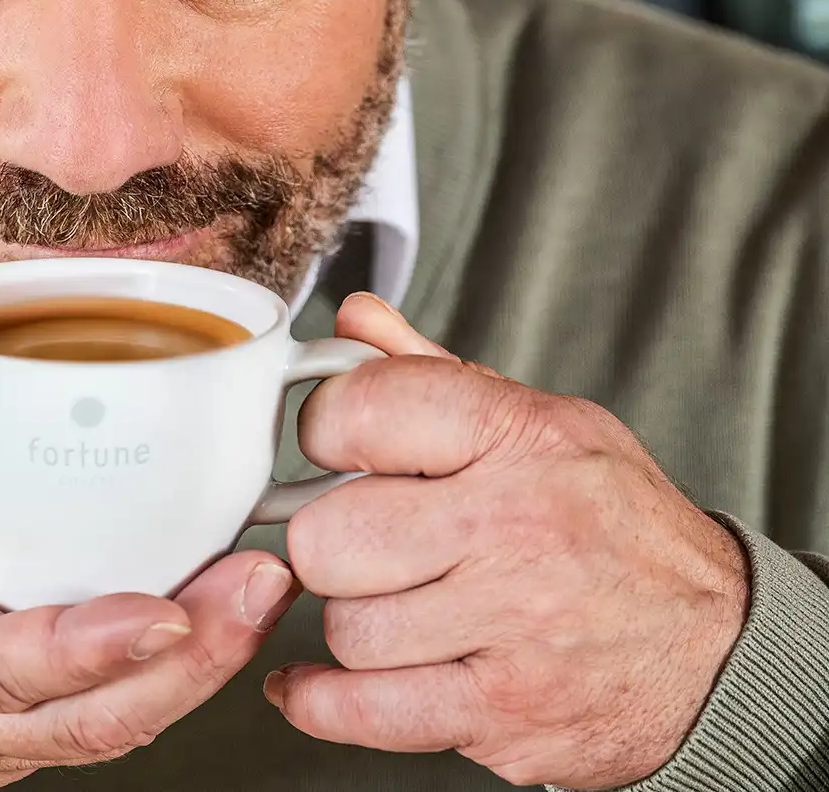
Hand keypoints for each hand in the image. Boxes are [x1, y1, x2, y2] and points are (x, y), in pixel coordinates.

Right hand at [0, 271, 299, 791]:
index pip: (4, 665)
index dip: (92, 644)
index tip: (168, 605)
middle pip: (92, 720)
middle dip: (194, 658)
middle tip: (262, 576)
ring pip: (108, 734)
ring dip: (196, 670)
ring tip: (259, 590)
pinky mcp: (5, 751)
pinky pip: (94, 725)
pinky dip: (160, 679)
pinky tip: (207, 619)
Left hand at [268, 293, 748, 789]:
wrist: (717, 645)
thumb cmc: (614, 527)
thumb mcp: (543, 424)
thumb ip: (432, 373)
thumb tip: (353, 321)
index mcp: (520, 437)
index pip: (361, 410)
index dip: (325, 430)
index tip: (335, 449)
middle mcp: (514, 528)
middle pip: (329, 536)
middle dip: (330, 542)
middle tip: (366, 542)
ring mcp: (510, 626)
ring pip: (344, 627)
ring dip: (355, 622)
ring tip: (401, 606)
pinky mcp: (503, 713)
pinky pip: (362, 711)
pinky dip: (323, 702)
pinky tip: (317, 684)